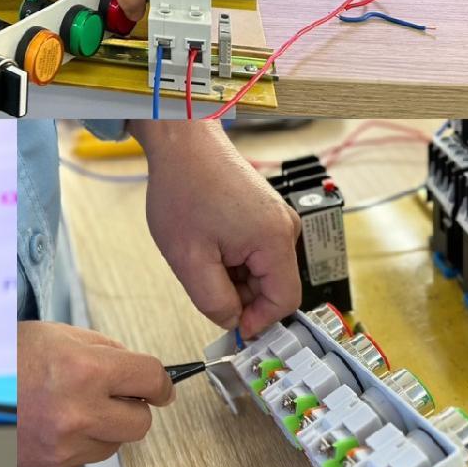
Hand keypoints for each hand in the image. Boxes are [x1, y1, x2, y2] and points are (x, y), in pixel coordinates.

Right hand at [17, 321, 172, 466]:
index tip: (162, 386)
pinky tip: (55, 422)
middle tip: (116, 393)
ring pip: (115, 444)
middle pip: (141, 422)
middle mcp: (78, 412)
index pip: (150, 380)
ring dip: (106, 426)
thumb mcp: (58, 335)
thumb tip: (142, 372)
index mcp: (84, 370)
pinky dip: (80, 442)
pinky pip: (86, 458)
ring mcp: (64, 446)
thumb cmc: (6, 356)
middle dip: (135, 406)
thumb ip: (105, 350)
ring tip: (73, 405)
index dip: (162, 382)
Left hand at [134, 122, 301, 338]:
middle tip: (202, 277)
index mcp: (275, 239)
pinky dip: (232, 255)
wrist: (182, 142)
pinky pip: (255, 249)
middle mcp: (284, 226)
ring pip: (261, 269)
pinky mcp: (264, 210)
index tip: (231, 324)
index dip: (257, 321)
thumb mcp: (189, 259)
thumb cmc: (184, 186)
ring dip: (231, 273)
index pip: (285, 302)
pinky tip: (207, 239)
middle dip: (238, 293)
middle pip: (272, 286)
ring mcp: (276, 216)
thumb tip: (233, 321)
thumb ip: (213, 301)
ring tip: (201, 250)